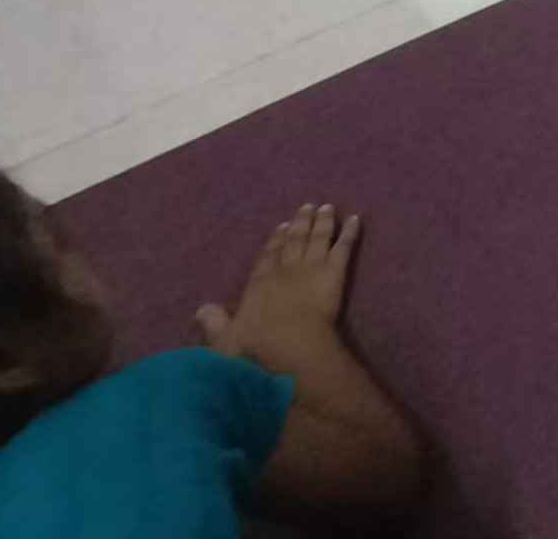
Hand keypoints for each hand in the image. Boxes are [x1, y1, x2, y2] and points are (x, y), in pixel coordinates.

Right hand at [198, 205, 357, 369]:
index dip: (275, 241)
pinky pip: (343, 247)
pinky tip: (356, 219)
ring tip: (328, 207)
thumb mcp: (224, 340)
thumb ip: (214, 323)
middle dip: (300, 224)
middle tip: (307, 207)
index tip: (281, 226)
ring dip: (323, 222)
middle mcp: (284, 270)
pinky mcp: (333, 273)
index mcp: (259, 284)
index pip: (267, 257)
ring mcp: (310, 268)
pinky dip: (350, 232)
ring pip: (317, 238)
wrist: (290, 347)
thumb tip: (201, 308)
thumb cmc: (256, 348)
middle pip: (293, 241)